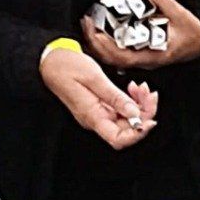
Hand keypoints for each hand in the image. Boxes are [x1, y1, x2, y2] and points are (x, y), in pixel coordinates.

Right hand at [40, 46, 156, 149]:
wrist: (50, 60)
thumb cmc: (65, 66)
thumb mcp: (94, 77)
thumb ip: (115, 97)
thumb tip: (134, 113)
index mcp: (92, 116)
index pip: (118, 139)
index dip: (137, 134)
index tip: (149, 122)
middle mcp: (96, 119)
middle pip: (128, 128)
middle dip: (143, 112)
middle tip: (148, 93)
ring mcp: (99, 113)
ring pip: (128, 118)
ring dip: (140, 104)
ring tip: (140, 87)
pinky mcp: (101, 106)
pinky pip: (122, 109)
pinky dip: (132, 100)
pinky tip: (133, 89)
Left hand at [81, 0, 199, 68]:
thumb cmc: (191, 32)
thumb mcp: (179, 12)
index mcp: (153, 55)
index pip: (124, 57)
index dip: (106, 46)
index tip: (95, 30)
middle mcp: (143, 60)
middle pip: (112, 59)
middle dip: (94, 43)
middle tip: (86, 21)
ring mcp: (139, 58)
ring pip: (111, 58)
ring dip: (96, 43)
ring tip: (87, 23)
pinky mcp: (136, 53)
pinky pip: (115, 53)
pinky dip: (103, 43)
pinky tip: (97, 28)